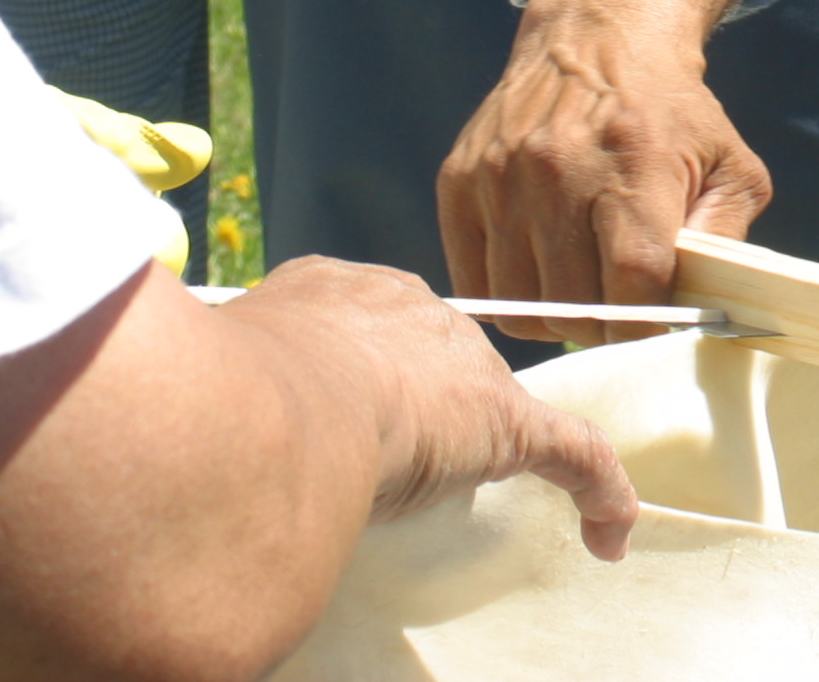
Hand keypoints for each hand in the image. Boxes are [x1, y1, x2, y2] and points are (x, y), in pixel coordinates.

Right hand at [223, 257, 637, 557]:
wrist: (277, 411)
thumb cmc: (231, 399)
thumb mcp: (221, 381)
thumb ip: (233, 395)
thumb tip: (208, 437)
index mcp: (335, 292)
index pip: (369, 324)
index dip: (363, 365)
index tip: (348, 402)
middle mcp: (408, 310)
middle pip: (435, 353)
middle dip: (424, 398)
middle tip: (392, 455)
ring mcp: (465, 365)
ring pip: (496, 398)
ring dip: (489, 440)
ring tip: (471, 489)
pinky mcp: (506, 422)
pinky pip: (570, 453)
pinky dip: (594, 488)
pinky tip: (610, 526)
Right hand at [436, 7, 772, 349]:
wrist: (598, 40)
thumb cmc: (671, 115)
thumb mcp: (731, 164)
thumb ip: (726, 237)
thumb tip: (706, 306)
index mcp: (633, 166)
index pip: (632, 282)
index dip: (646, 325)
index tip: (656, 326)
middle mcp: (558, 170)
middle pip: (573, 304)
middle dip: (604, 327)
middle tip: (620, 314)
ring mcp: (501, 177)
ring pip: (519, 305)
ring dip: (553, 320)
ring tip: (581, 299)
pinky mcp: (458, 183)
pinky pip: (474, 283)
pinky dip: (506, 300)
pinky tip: (540, 280)